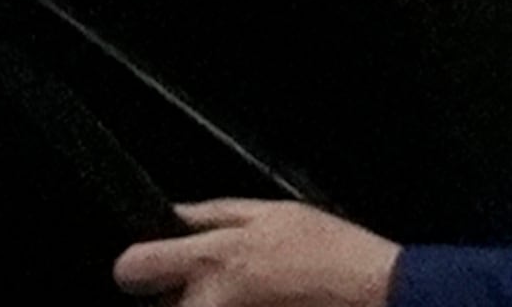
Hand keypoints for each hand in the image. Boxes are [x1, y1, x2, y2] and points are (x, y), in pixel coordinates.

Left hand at [113, 200, 401, 305]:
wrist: (377, 298)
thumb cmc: (334, 255)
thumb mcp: (271, 213)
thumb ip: (212, 214)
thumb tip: (172, 214)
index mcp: (212, 260)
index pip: (133, 270)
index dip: (139, 265)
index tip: (149, 267)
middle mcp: (212, 306)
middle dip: (182, 295)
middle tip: (223, 284)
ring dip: (211, 305)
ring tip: (255, 296)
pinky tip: (268, 304)